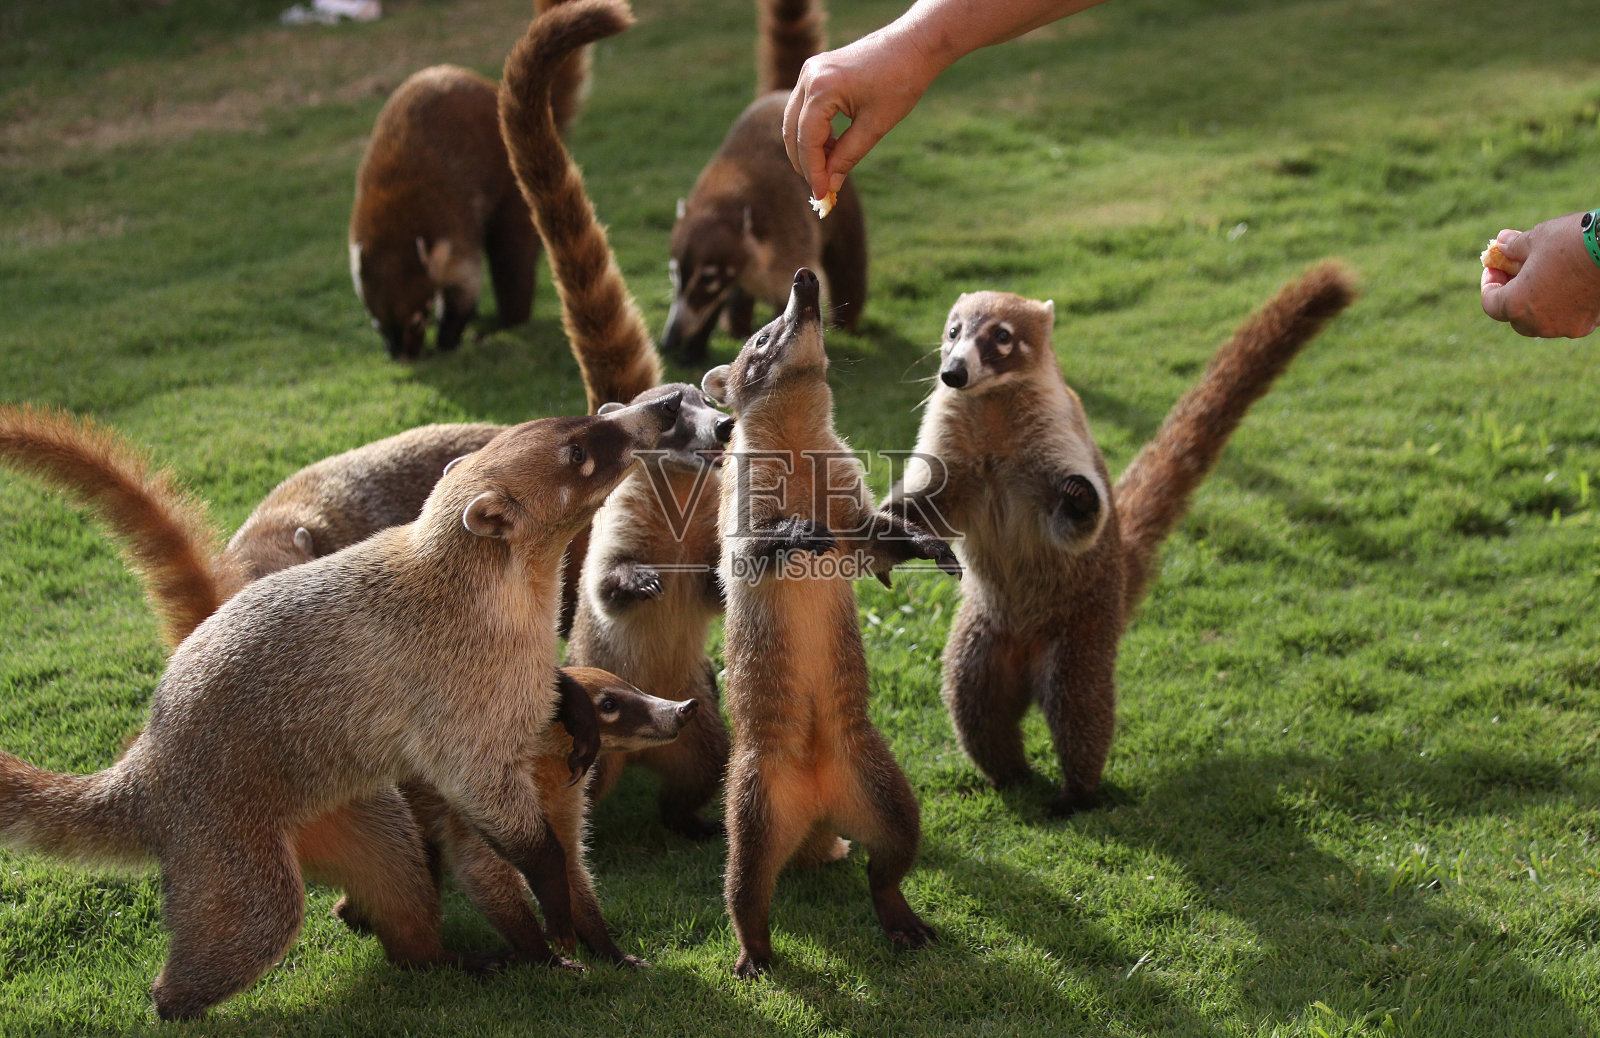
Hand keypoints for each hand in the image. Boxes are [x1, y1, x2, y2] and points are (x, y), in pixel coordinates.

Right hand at [782, 25, 940, 201]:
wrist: (914, 44)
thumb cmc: (901, 81)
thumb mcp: (876, 126)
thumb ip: (848, 156)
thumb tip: (831, 185)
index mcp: (822, 88)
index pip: (807, 139)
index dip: (813, 171)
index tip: (822, 195)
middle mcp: (809, 76)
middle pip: (793, 131)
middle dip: (805, 162)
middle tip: (821, 187)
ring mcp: (810, 71)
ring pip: (794, 120)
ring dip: (808, 148)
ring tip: (830, 168)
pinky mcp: (816, 72)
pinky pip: (804, 108)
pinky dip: (814, 131)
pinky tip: (833, 146)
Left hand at [1480, 213, 1599, 337]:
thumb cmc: (1572, 241)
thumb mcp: (1536, 238)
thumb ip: (1513, 246)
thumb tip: (1500, 243)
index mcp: (1518, 304)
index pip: (1490, 304)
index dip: (1489, 284)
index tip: (1494, 267)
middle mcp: (1539, 323)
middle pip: (1515, 317)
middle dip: (1512, 295)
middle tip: (1515, 272)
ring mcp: (1565, 327)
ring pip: (1541, 321)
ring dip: (1536, 303)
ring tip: (1542, 277)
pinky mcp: (1588, 324)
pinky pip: (1566, 319)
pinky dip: (1561, 306)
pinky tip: (1567, 284)